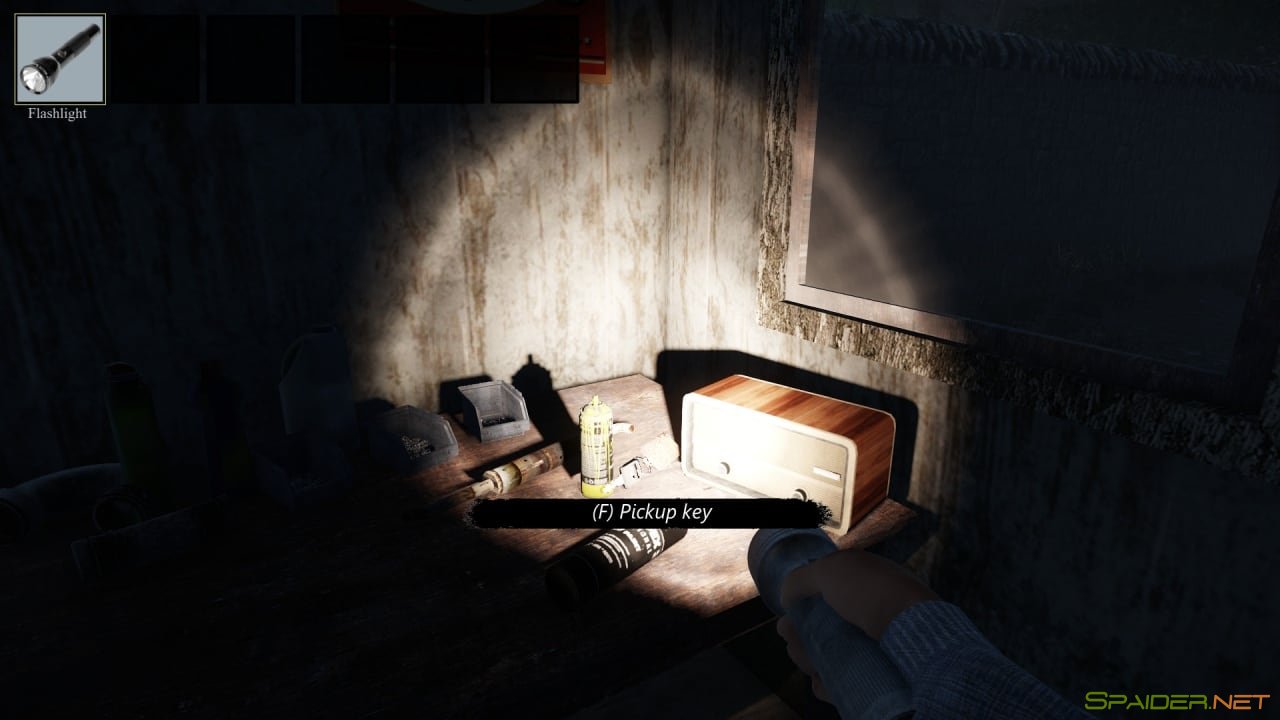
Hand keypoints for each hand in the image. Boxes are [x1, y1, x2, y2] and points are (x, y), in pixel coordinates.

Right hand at [775, 549, 937, 700]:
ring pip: (826, 656)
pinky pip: (840, 681)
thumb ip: (801, 578)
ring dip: (806, 658)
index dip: (802, 607)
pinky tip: (821, 679)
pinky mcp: (873, 676)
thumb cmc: (871, 593)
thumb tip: (786, 596)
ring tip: (806, 660)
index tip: (788, 616)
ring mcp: (871, 648)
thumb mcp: (830, 569)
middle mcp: (866, 616)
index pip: (824, 598)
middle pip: (820, 628)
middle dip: (798, 634)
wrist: (912, 633)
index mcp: (861, 588)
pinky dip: (826, 682)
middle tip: (790, 636)